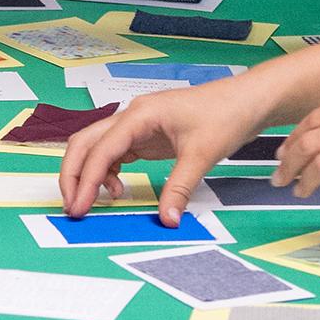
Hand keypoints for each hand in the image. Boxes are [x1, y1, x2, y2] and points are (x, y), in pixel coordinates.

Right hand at [59, 77, 274, 223]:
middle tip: (74, 207)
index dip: (87, 180)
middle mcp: (132, 116)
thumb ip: (179, 189)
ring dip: (89, 173)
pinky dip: (109, 171)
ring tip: (94, 203)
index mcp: (140, 114)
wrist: (245, 100)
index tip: (80, 207)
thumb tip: (166, 220)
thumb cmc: (224, 115)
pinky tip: (119, 189)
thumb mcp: (201, 155)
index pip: (101, 148)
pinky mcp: (146, 134)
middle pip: (86, 141)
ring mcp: (137, 124)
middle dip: (74, 174)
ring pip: (98, 146)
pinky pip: (116, 152)